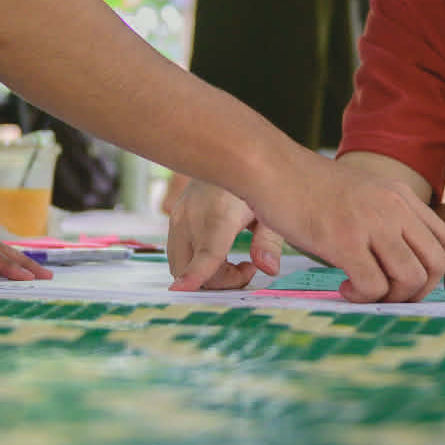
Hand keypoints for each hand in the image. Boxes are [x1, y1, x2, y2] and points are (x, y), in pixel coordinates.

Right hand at [166, 179, 285, 291]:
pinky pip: (178, 254)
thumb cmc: (253, 183)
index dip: (195, 274)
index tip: (181, 290)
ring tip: (238, 261)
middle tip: (248, 268)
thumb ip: (269, 243)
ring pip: (180, 265)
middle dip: (219, 281)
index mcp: (219, 215)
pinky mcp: (174, 218)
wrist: (230, 154)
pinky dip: (197, 263)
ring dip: (207, 274)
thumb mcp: (270, 212)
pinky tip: (221, 253)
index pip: (206, 253)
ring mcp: (178, 217)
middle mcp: (192, 216)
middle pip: (191, 269)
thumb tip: (269, 270)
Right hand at [250, 154, 444, 303]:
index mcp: (400, 195)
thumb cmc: (306, 185)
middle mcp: (393, 207)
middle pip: (436, 265)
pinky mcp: (345, 240)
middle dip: (419, 292)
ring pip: (410, 279)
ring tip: (362, 291)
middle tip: (389, 297)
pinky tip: (343, 288)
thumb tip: (397, 258)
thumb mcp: (359, 193)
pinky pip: (373, 286)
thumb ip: (383, 217)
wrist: (271, 167)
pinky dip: (362, 297)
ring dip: (390, 297)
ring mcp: (371, 223)